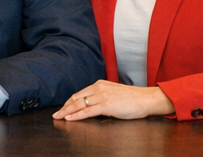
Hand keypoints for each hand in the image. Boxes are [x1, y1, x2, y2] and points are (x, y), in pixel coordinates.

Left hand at [54, 80, 173, 120]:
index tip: (62, 108)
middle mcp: (99, 88)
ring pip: (80, 104)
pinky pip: (88, 111)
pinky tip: (70, 118)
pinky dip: (77, 115)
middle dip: (65, 107)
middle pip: (76, 98)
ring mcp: (102, 96)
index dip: (69, 102)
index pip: (79, 93)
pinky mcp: (107, 105)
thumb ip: (102, 97)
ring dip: (67, 111)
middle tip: (56, 114)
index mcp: (100, 84)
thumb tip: (92, 106)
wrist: (145, 99)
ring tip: (58, 117)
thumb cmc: (132, 99)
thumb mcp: (113, 94)